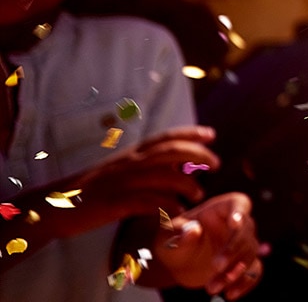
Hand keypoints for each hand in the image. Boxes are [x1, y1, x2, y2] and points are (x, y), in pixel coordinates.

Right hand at [32, 127, 217, 239]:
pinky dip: (167, 205)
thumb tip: (176, 164)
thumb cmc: (90, 190)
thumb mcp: (119, 171)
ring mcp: (122, 182)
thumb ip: (144, 165)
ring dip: (187, 183)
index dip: (190, 133)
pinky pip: (148, 201)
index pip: (164, 137)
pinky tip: (178, 212)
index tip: (211, 134)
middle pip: (171, 151)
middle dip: (198, 154)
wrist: (53, 205)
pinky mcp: (114, 203)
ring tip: (199, 193)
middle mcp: (128, 164)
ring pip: (164, 176)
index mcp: (129, 154)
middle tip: (216, 163)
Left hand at [152, 192, 261, 298]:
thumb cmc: (174, 240)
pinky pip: (255, 271)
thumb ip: (178, 232)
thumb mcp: (168, 235)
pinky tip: (231, 295)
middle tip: (216, 267)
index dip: (239, 212)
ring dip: (234, 272)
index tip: (234, 223)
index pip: (238, 203)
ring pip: (250, 254)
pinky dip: (246, 283)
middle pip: (247, 232)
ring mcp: (244, 244)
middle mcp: (239, 223)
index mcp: (221, 208)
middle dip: (233, 251)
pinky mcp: (245, 263)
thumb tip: (194, 230)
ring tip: (211, 288)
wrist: (180, 262)